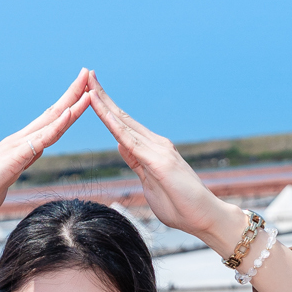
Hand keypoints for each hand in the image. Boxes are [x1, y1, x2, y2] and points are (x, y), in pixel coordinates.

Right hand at [0, 70, 93, 224]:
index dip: (66, 108)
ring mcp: (17, 147)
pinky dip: (58, 125)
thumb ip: (14, 171)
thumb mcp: (4, 181)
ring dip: (72, 104)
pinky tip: (70, 112)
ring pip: (51, 122)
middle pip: (52, 114)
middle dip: (72, 94)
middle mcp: (19, 141)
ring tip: (88, 87)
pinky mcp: (15, 157)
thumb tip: (18, 168)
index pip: (49, 124)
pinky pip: (41, 139)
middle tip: (88, 74)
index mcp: (19, 148)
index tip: (82, 94)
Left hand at [87, 78, 239, 247]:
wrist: (205, 217)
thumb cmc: (180, 206)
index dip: (105, 108)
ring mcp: (158, 150)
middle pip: (121, 117)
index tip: (90, 92)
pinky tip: (102, 113)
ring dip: (104, 104)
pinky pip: (130, 141)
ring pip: (123, 123)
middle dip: (102, 96)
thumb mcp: (149, 181)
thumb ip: (136, 162)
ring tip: (89, 85)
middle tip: (86, 75)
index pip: (122, 125)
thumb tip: (122, 146)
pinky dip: (114, 125)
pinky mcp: (159, 161)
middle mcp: (155, 143)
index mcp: (151, 149)